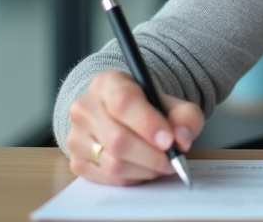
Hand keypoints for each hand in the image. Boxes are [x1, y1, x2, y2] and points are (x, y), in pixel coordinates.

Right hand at [66, 69, 204, 185]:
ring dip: (144, 169)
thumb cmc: (148, 108)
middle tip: (173, 160)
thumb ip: (185, 117)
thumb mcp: (173, 104)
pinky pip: (108, 179)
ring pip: (113, 163)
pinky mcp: (76, 161)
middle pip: (118, 139)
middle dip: (152, 155)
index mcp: (107, 83)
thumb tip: (182, 139)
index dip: (148, 124)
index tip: (169, 140)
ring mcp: (76, 136)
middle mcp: (85, 107)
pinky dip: (132, 178)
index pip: (124, 102)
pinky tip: (143, 168)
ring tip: (161, 164)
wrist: (124, 118)